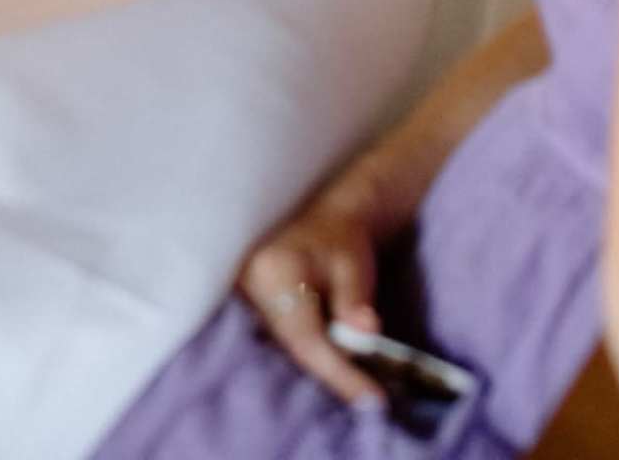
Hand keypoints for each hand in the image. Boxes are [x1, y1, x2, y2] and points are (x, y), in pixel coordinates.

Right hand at [235, 182, 396, 408]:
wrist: (324, 219)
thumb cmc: (341, 239)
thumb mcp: (354, 266)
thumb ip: (355, 301)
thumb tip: (366, 336)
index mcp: (274, 272)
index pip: (305, 338)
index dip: (338, 373)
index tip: (372, 399)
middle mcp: (250, 286)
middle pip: (293, 346)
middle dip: (333, 373)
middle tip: (371, 396)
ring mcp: (247, 297)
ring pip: (288, 345)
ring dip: (323, 364)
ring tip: (360, 382)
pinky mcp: (252, 305)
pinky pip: (284, 338)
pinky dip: (312, 352)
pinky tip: (337, 363)